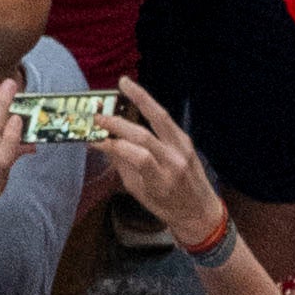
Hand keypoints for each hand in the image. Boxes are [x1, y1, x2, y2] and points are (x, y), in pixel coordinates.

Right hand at [96, 77, 224, 255]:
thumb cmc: (167, 207)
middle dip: (117, 123)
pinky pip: (166, 120)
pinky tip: (138, 97)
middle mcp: (174, 162)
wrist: (200, 211)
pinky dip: (150, 107)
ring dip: (141, 97)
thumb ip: (123, 167)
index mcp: (161, 182)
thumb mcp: (140, 193)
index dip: (114, 145)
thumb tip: (105, 145)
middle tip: (97, 116)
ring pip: (160, 117)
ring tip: (124, 83)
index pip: (137, 156)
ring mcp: (183, 149)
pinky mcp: (186, 140)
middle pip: (143, 135)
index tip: (94, 140)